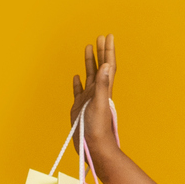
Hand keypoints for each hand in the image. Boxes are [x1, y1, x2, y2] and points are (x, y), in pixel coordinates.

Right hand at [69, 35, 119, 168]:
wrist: (93, 148)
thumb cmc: (97, 129)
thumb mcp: (99, 104)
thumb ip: (102, 85)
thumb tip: (108, 65)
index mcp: (104, 90)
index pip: (108, 65)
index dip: (108, 50)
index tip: (108, 36)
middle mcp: (97, 92)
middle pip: (100, 67)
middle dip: (101, 51)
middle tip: (100, 37)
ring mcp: (88, 99)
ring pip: (89, 76)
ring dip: (90, 62)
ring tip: (89, 48)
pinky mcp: (79, 108)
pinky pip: (78, 91)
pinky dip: (77, 82)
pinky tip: (76, 76)